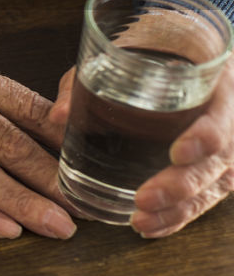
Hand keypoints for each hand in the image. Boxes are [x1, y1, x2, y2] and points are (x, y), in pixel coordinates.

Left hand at [51, 64, 233, 237]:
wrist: (189, 50)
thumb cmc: (157, 48)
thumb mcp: (125, 49)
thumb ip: (90, 78)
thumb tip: (58, 115)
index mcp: (219, 82)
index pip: (222, 116)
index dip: (204, 137)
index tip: (176, 153)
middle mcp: (231, 117)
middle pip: (220, 161)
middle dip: (182, 185)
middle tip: (143, 198)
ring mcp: (229, 145)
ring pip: (215, 185)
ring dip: (179, 209)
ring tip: (141, 222)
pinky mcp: (218, 166)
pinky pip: (207, 195)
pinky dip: (180, 215)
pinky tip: (153, 227)